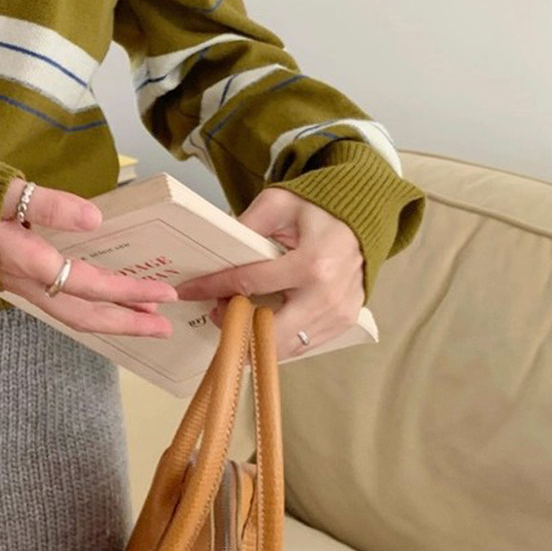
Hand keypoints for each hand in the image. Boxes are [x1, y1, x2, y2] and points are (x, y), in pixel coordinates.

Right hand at [0, 177, 177, 336]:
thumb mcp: (2, 189)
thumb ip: (47, 205)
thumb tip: (95, 219)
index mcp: (21, 259)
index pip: (84, 285)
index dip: (125, 293)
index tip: (163, 295)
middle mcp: (18, 280)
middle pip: (78, 315)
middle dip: (123, 324)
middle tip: (163, 328)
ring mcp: (12, 281)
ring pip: (66, 313)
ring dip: (107, 319)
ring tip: (142, 319)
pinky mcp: (9, 275)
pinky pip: (54, 302)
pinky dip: (84, 307)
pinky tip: (100, 301)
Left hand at [171, 187, 363, 361]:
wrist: (363, 219)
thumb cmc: (320, 209)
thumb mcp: (279, 203)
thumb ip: (247, 224)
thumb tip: (217, 250)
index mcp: (311, 263)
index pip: (249, 283)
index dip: (212, 288)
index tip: (188, 291)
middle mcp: (326, 295)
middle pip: (268, 333)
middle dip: (234, 327)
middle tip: (216, 312)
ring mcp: (338, 313)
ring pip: (284, 347)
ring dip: (254, 337)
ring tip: (237, 315)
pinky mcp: (344, 322)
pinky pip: (302, 344)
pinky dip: (277, 339)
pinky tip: (262, 321)